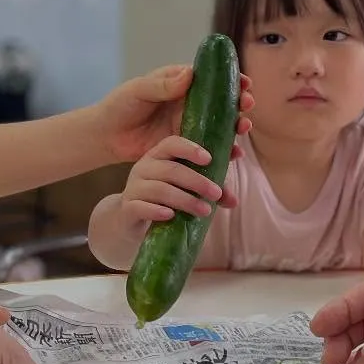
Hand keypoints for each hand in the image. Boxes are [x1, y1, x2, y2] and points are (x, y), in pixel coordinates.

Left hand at [94, 64, 252, 163]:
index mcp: (181, 84)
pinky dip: (223, 153)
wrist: (107, 136)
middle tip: (247, 106)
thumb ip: (161, 84)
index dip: (231, 80)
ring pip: (220, 126)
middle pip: (222, 103)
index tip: (245, 82)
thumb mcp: (139, 90)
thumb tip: (189, 74)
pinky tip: (233, 156)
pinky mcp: (186, 148)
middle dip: (239, 104)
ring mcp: (190, 126)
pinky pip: (208, 149)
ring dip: (235, 127)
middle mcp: (190, 104)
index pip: (212, 79)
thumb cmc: (120, 106)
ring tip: (243, 129)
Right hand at [119, 134, 241, 227]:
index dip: (190, 149)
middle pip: (171, 169)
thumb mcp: (185, 189)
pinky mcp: (127, 208)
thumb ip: (208, 188)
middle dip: (197, 181)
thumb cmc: (163, 199)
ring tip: (205, 211)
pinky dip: (156, 211)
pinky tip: (171, 216)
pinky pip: (141, 207)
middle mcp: (143, 167)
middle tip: (216, 193)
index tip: (209, 159)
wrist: (130, 219)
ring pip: (160, 189)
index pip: (172, 143)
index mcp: (158, 156)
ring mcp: (133, 188)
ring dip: (185, 200)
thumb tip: (235, 200)